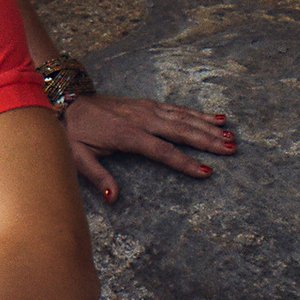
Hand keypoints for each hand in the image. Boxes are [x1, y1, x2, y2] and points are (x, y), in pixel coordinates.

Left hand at [63, 93, 239, 204]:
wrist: (68, 101)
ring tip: (231, 136)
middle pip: (181, 132)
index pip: (162, 151)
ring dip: (208, 127)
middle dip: (208, 141)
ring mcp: (147, 109)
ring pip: (184, 118)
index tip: (206, 171)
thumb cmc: (74, 132)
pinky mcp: (148, 104)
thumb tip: (113, 198)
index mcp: (128, 135)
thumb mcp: (78, 157)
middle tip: (231, 150)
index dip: (185, 162)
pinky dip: (198, 113)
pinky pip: (178, 109)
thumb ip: (97, 177)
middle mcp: (142, 120)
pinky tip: (216, 117)